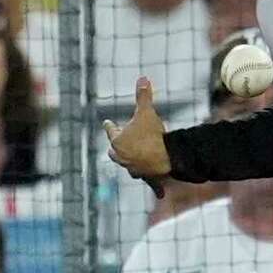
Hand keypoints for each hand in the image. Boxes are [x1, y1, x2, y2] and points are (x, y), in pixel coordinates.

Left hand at [104, 77, 169, 197]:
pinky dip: (156, 187)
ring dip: (130, 164)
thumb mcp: (147, 112)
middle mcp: (123, 157)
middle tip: (115, 146)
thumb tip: (143, 77)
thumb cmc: (153, 134)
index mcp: (118, 141)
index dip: (110, 125)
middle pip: (114, 153)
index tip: (107, 122)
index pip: (111, 131)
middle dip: (115, 149)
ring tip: (134, 163)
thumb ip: (143, 96)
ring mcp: (134, 169)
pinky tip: (161, 195)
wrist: (166, 157)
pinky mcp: (148, 178)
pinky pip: (151, 183)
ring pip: (129, 167)